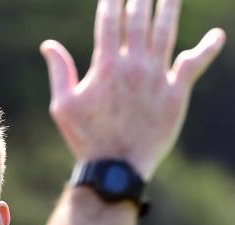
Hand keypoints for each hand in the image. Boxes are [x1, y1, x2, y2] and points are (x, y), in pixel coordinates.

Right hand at [40, 0, 224, 179]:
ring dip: (171, 5)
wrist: (116, 167)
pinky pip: (196, 64)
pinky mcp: (176, 93)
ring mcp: (158, 77)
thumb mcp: (63, 106)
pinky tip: (217, 36)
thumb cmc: (85, 138)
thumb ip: (60, 72)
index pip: (110, 21)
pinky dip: (207, 48)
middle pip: (140, 18)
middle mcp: (134, 65)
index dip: (112, 0)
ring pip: (167, 31)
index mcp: (106, 66)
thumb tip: (49, 45)